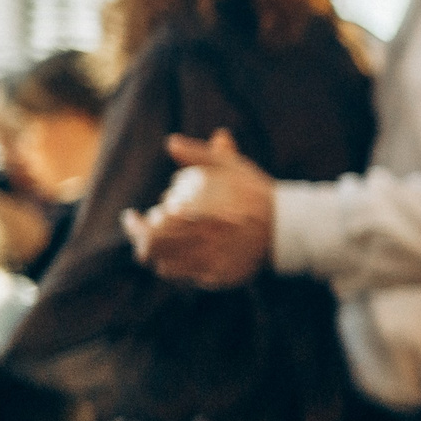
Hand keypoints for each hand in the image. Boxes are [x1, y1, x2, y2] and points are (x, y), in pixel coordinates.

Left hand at [125, 129, 273, 288]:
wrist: (289, 226)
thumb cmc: (257, 194)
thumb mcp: (230, 167)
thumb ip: (199, 154)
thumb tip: (171, 142)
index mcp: (192, 216)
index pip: (147, 230)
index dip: (134, 225)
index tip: (132, 216)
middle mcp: (196, 243)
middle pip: (151, 251)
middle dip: (143, 240)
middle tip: (144, 230)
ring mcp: (208, 263)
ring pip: (165, 267)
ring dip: (160, 254)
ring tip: (162, 241)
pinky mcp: (219, 278)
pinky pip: (187, 278)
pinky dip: (179, 266)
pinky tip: (183, 254)